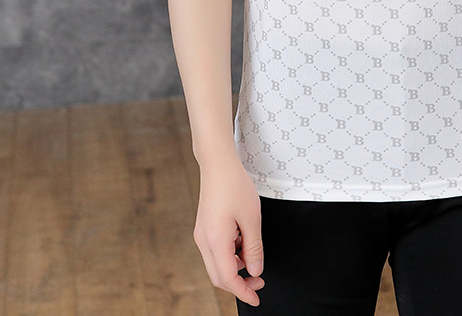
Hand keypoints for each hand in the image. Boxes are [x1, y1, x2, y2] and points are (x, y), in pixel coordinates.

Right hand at [193, 151, 265, 306]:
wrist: (218, 164)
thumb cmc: (235, 185)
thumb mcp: (252, 217)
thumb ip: (253, 248)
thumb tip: (255, 270)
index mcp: (215, 240)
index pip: (228, 278)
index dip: (243, 292)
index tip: (256, 298)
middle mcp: (204, 241)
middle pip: (219, 276)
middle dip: (239, 282)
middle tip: (259, 280)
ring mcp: (202, 235)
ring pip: (217, 264)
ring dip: (236, 266)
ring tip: (253, 250)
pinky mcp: (204, 228)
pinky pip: (216, 251)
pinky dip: (230, 253)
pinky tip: (243, 240)